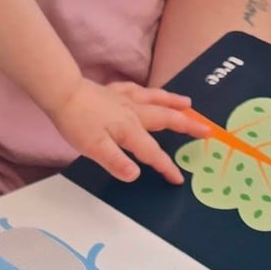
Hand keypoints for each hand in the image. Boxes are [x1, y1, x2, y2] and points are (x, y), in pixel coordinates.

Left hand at [48, 81, 211, 183]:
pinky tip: (150, 92)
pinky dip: (148, 92)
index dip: (166, 167)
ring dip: (174, 103)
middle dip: (187, 126)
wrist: (62, 92)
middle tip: (208, 129)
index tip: (179, 179)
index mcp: (130, 129)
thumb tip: (136, 175)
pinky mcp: (113, 91)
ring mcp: (124, 99)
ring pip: (156, 100)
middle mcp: (133, 112)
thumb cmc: (76, 121)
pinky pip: (137, 90)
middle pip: (166, 119)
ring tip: (189, 104)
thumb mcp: (94, 148)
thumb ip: (116, 161)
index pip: (152, 152)